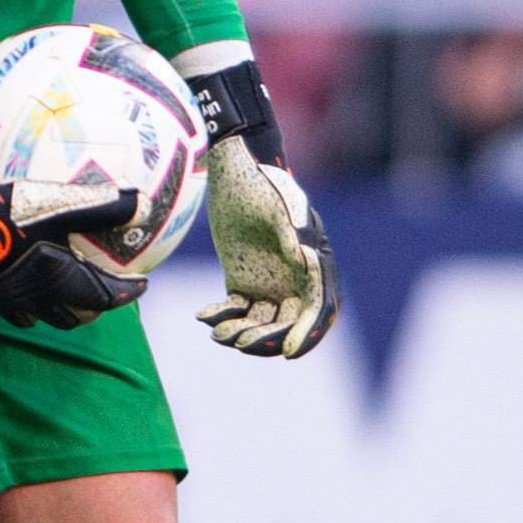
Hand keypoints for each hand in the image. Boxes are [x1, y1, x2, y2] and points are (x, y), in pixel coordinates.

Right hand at [0, 87, 143, 329]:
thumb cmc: (14, 202)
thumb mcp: (65, 200)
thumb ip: (107, 205)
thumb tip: (146, 203)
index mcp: (60, 280)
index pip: (103, 297)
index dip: (125, 294)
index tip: (140, 286)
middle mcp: (34, 298)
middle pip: (71, 317)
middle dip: (91, 307)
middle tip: (100, 294)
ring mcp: (3, 300)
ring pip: (33, 319)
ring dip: (51, 310)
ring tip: (58, 295)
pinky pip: (2, 305)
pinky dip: (15, 301)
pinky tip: (15, 285)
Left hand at [198, 136, 338, 357]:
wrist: (233, 169)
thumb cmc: (260, 183)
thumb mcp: (277, 206)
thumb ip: (292, 232)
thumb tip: (307, 259)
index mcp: (313, 262)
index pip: (317, 309)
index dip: (306, 334)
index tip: (287, 353)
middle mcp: (295, 278)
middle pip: (288, 323)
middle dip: (267, 338)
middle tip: (240, 342)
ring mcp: (270, 281)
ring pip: (262, 322)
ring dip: (243, 334)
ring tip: (219, 332)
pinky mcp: (244, 280)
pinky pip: (237, 311)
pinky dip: (223, 318)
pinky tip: (205, 316)